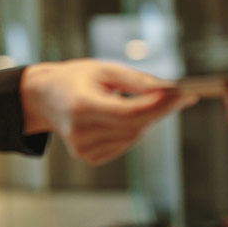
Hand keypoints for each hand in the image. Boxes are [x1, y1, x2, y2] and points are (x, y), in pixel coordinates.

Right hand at [20, 59, 195, 165]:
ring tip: (131, 101)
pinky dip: (131, 131)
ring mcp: (81, 148)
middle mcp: (79, 131)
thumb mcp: (103, 69)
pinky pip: (124, 145)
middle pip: (135, 127)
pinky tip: (117, 118)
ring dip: (144, 120)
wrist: (44, 97)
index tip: (183, 95)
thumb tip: (170, 90)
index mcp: (81, 106)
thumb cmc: (75, 79)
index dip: (159, 106)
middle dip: (160, 111)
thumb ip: (137, 80)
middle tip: (179, 96)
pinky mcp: (86, 157)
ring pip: (133, 137)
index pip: (129, 112)